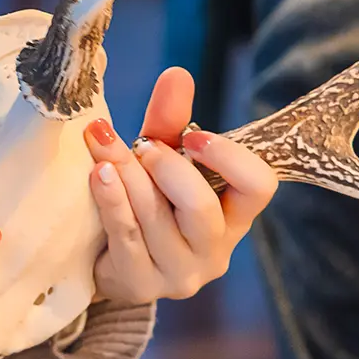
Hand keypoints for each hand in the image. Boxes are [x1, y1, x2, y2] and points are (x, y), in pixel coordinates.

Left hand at [81, 67, 278, 304]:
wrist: (105, 259)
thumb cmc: (146, 201)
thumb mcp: (162, 159)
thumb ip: (171, 121)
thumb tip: (177, 73)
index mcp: (234, 216)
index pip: (260, 187)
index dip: (230, 158)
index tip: (193, 136)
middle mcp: (215, 251)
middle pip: (201, 208)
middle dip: (167, 168)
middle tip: (143, 145)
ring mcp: (179, 275)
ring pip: (157, 221)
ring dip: (128, 177)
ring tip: (104, 147)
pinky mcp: (141, 286)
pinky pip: (126, 238)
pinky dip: (111, 201)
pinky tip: (98, 174)